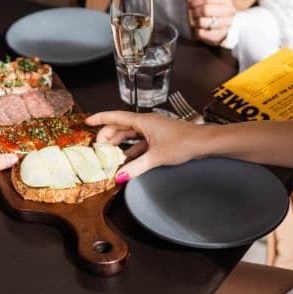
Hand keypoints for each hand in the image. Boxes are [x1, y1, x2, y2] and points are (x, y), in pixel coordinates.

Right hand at [85, 110, 206, 179]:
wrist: (204, 142)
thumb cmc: (183, 143)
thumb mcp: (156, 157)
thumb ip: (136, 167)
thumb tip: (120, 176)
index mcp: (143, 121)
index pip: (115, 117)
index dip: (100, 119)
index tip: (88, 121)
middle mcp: (146, 123)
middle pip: (121, 126)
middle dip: (108, 136)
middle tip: (98, 148)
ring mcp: (153, 130)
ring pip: (130, 134)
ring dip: (119, 143)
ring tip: (110, 154)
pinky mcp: (159, 138)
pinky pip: (140, 141)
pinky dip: (132, 149)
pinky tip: (127, 158)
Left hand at [188, 0, 235, 45]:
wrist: (220, 29)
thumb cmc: (211, 11)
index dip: (194, 1)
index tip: (191, 5)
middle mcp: (229, 11)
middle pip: (205, 10)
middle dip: (194, 12)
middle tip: (193, 14)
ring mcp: (227, 24)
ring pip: (203, 22)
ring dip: (196, 22)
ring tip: (198, 21)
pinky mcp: (221, 36)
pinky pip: (203, 33)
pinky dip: (198, 31)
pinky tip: (202, 29)